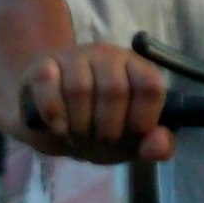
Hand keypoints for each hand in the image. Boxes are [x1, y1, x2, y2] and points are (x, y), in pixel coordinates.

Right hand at [15, 42, 176, 164]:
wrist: (51, 124)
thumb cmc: (96, 128)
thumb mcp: (130, 144)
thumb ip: (155, 146)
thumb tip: (160, 144)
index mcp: (137, 70)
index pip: (150, 86)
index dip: (142, 119)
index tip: (130, 136)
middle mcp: (108, 56)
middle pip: (114, 90)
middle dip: (106, 129)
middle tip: (98, 141)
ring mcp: (74, 56)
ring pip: (79, 89)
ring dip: (78, 125)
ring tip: (76, 135)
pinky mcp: (43, 64)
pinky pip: (47, 82)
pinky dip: (53, 112)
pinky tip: (58, 126)